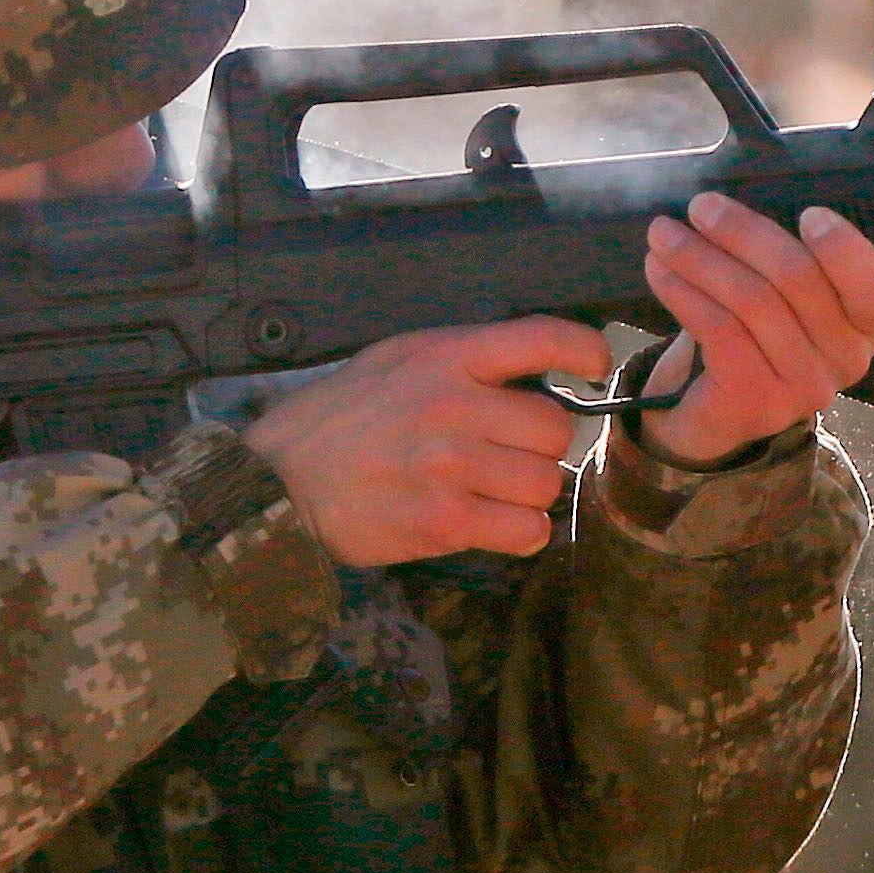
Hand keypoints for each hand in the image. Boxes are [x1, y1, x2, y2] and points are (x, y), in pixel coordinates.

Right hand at [242, 317, 604, 563]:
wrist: (279, 482)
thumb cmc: (340, 418)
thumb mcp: (395, 361)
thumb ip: (461, 360)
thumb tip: (530, 373)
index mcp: (446, 357)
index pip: (542, 338)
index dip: (584, 352)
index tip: (594, 368)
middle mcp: (454, 405)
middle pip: (556, 429)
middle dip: (542, 448)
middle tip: (509, 456)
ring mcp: (450, 465)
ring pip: (546, 483)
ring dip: (530, 495)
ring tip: (495, 493)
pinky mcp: (444, 519)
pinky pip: (526, 531)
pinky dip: (521, 534)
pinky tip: (495, 526)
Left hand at [633, 196, 873, 464]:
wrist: (717, 409)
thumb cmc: (757, 332)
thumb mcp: (786, 292)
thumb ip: (785, 253)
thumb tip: (735, 201)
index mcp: (869, 325)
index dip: (847, 250)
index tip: (808, 212)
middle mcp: (849, 360)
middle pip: (798, 279)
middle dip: (743, 233)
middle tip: (702, 207)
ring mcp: (806, 387)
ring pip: (752, 302)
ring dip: (700, 258)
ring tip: (665, 234)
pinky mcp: (758, 401)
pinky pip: (719, 330)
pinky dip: (683, 292)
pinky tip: (659, 271)